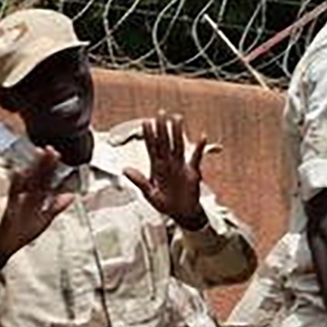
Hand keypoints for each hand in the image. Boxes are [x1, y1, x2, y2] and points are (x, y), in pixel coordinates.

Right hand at [0, 148, 73, 266]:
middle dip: (45, 164)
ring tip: (39, 155)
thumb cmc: (21, 233)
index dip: (52, 168)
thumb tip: (71, 196)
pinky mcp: (10, 210)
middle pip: (39, 178)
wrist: (3, 247)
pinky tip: (19, 173)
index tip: (57, 154)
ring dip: (34, 169)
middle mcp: (28, 199)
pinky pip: (14, 196)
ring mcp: (19, 203)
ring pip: (28, 183)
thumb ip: (56, 207)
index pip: (46, 181)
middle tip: (50, 149)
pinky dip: (17, 185)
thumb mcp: (43, 220)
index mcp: (37, 200)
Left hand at [133, 113, 213, 227]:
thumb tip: (125, 170)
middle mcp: (168, 164)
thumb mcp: (150, 194)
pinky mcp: (192, 172)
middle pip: (164, 142)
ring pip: (178, 146)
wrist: (182, 213)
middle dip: (162, 128)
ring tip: (177, 118)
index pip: (152, 148)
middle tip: (160, 113)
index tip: (146, 122)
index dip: (149, 135)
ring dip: (177, 132)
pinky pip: (196, 157)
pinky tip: (202, 137)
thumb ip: (139, 181)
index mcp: (157, 168)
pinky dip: (199, 147)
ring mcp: (180, 166)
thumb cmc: (166, 204)